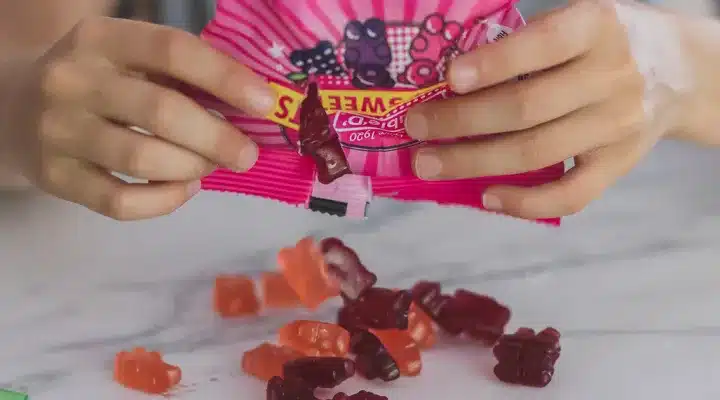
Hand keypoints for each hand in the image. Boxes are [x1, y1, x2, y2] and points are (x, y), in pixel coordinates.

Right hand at [2, 17, 274, 219]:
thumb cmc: (96, 82)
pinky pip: (120, 201)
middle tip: (246, 155)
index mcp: (101, 39)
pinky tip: (182, 189)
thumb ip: (180, 75)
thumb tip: (253, 107)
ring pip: (144, 159)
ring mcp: (59, 131)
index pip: (173, 51)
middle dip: (218, 138)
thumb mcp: (127, 59)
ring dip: (193, 168)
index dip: (226, 78)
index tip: (265, 104)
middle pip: (162, 111)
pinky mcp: (55, 177)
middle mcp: (73, 80)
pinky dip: (164, 200)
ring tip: (209, 167)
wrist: (14, 108)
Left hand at [406, 0, 660, 219]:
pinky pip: (570, 195)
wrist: (680, 71)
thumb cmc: (606, 43)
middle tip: (415, 128)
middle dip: (460, 121)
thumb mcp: (578, 21)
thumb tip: (450, 83)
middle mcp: (612, 77)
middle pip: (525, 108)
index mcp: (597, 28)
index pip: (541, 46)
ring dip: (472, 162)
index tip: (449, 79)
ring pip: (535, 153)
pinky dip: (524, 202)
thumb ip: (528, 44)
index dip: (493, 65)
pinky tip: (486, 196)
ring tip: (428, 164)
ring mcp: (617, 127)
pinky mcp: (618, 165)